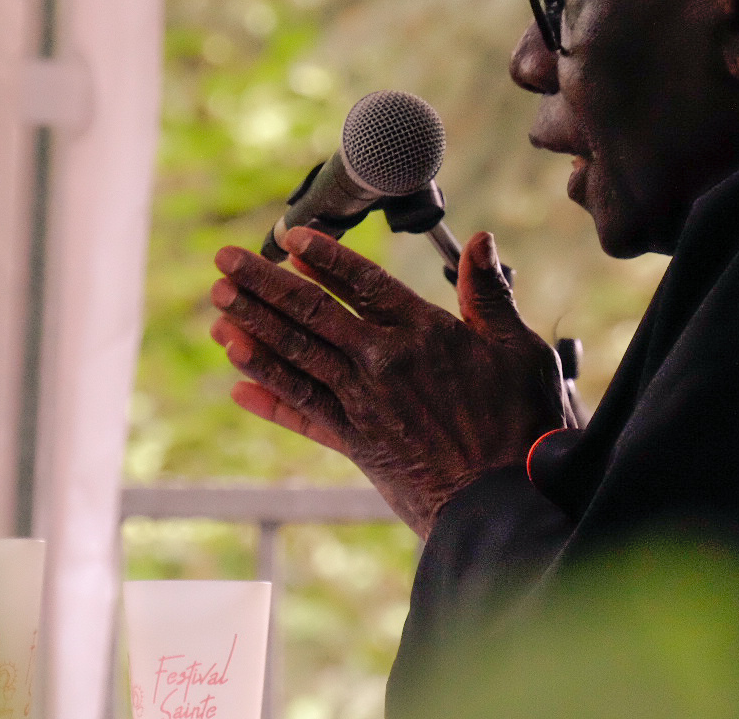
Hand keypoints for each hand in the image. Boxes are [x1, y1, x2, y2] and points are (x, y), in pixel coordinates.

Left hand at [210, 227, 566, 537]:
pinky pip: (301, 413)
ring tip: (218, 306)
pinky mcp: (354, 443)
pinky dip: (267, 396)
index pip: (361, 281)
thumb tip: (479, 241)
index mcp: (421, 332)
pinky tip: (237, 379)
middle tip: (225, 260)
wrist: (503, 502)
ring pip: (294, 357)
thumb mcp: (518, 350)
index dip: (323, 256)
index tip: (289, 236)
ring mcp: (361, 405)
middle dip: (262, 283)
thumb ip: (489, 293)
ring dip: (252, 328)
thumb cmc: (520, 425)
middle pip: (310, 313)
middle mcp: (381, 363)